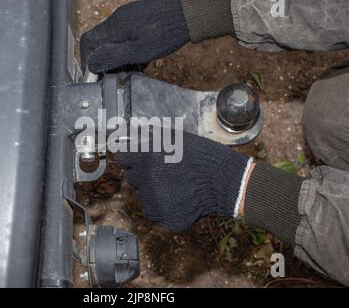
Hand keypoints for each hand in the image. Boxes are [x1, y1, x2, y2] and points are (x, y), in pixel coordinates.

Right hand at [80, 0, 189, 73]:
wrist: (189, 15)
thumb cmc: (166, 33)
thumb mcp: (138, 51)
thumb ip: (113, 57)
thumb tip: (91, 64)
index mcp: (114, 26)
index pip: (88, 42)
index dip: (87, 60)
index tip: (94, 74)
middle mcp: (117, 19)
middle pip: (100, 42)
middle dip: (105, 60)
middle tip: (116, 74)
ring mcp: (128, 17)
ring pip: (114, 40)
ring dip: (119, 57)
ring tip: (133, 68)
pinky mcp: (139, 18)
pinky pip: (125, 36)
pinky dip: (128, 50)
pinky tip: (141, 59)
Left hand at [115, 131, 252, 231]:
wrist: (225, 182)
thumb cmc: (202, 156)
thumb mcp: (176, 138)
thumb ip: (151, 136)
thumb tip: (134, 131)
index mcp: (147, 157)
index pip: (123, 157)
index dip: (131, 157)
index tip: (137, 158)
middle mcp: (146, 179)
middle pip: (133, 177)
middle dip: (144, 174)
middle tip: (164, 172)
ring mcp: (153, 200)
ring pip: (144, 195)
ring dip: (154, 190)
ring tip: (177, 184)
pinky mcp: (162, 217)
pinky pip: (155, 210)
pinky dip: (163, 205)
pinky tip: (180, 197)